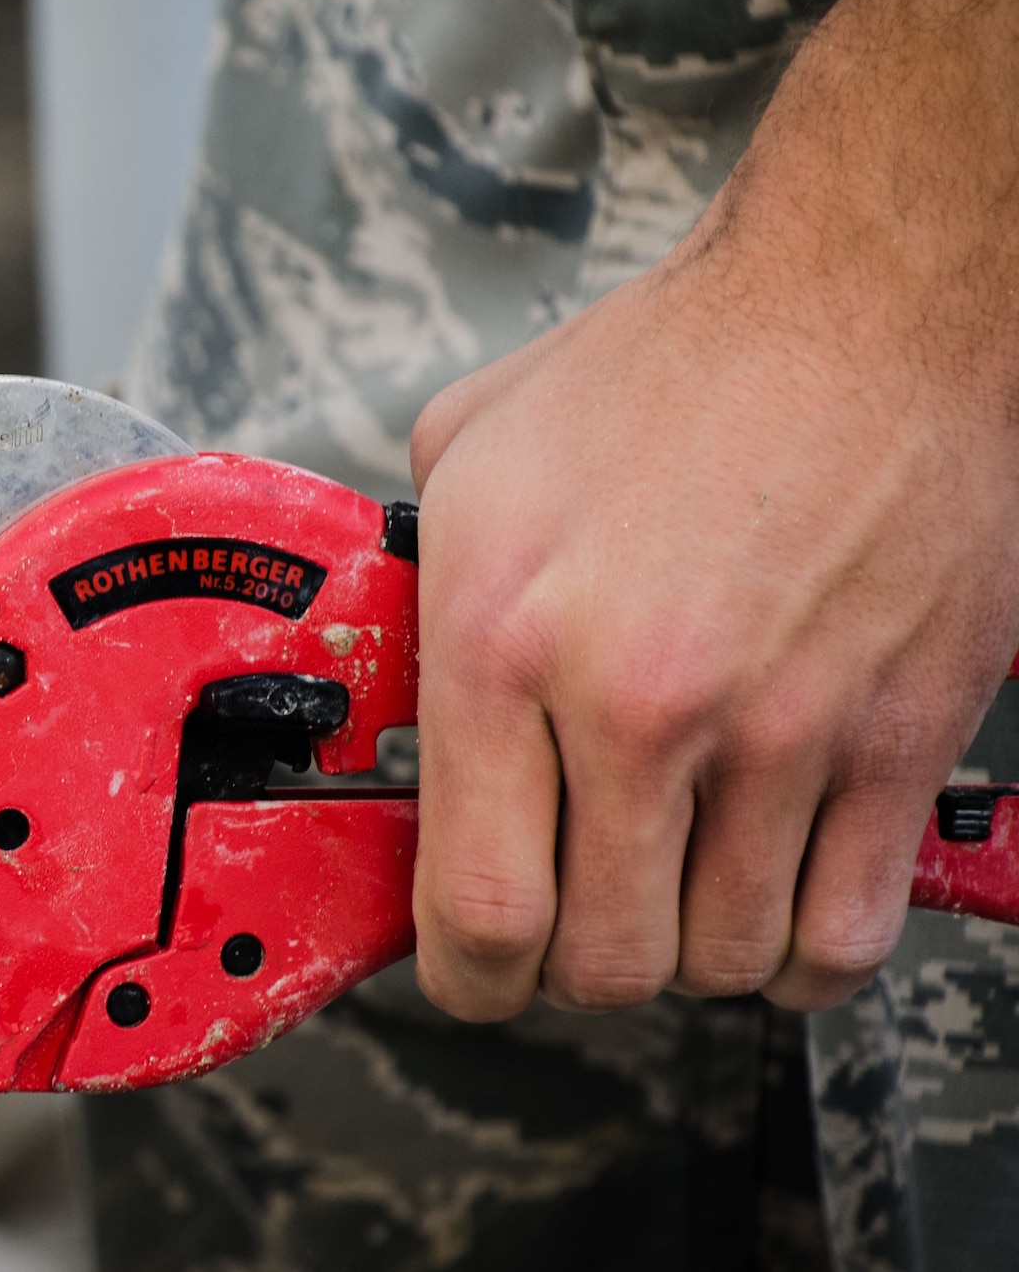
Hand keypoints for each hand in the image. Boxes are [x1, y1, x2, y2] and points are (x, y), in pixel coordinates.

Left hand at [406, 198, 1018, 1017]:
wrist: (857, 309)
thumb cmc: (669, 372)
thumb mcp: (470, 453)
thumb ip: (416, 586)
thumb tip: (393, 682)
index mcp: (502, 635)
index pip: (474, 904)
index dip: (464, 978)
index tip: (469, 969)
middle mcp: (635, 702)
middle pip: (599, 962)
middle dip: (570, 969)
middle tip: (570, 919)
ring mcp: (778, 731)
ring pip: (720, 960)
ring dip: (685, 952)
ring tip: (669, 890)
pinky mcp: (894, 738)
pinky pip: (845, 934)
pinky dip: (801, 958)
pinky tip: (770, 908)